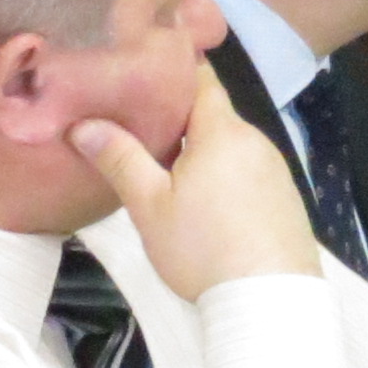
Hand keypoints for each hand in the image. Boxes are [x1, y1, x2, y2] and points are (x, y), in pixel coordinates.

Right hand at [72, 61, 317, 299]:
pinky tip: (207, 201)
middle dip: (180, 118)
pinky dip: (226, 174)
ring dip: (203, 150)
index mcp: (222, 130)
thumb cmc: (203, 248)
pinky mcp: (284, 198)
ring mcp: (275, 169)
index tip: (143, 66)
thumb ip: (120, 159)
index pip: (201, 78)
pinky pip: (249, 171)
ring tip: (166, 165)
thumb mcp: (151, 206)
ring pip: (231, 145)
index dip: (173, 69)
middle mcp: (254, 139)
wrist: (268, 301)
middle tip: (138, 125)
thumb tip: (83, 124)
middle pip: (214, 114)